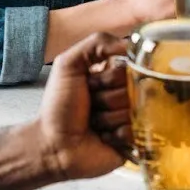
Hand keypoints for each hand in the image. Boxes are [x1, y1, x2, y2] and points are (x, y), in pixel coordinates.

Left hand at [33, 32, 130, 179]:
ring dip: (109, 118)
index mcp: (113, 76)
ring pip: (134, 111)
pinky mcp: (134, 141)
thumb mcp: (68, 65)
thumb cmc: (58, 107)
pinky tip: (103, 138)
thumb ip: (95, 44)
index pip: (131, 67)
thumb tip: (129, 44)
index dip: (110, 77)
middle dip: (107, 98)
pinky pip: (136, 132)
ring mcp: (131, 119)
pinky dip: (117, 135)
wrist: (52, 146)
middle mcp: (125, 95)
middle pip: (135, 89)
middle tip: (91, 106)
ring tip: (94, 124)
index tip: (91, 84)